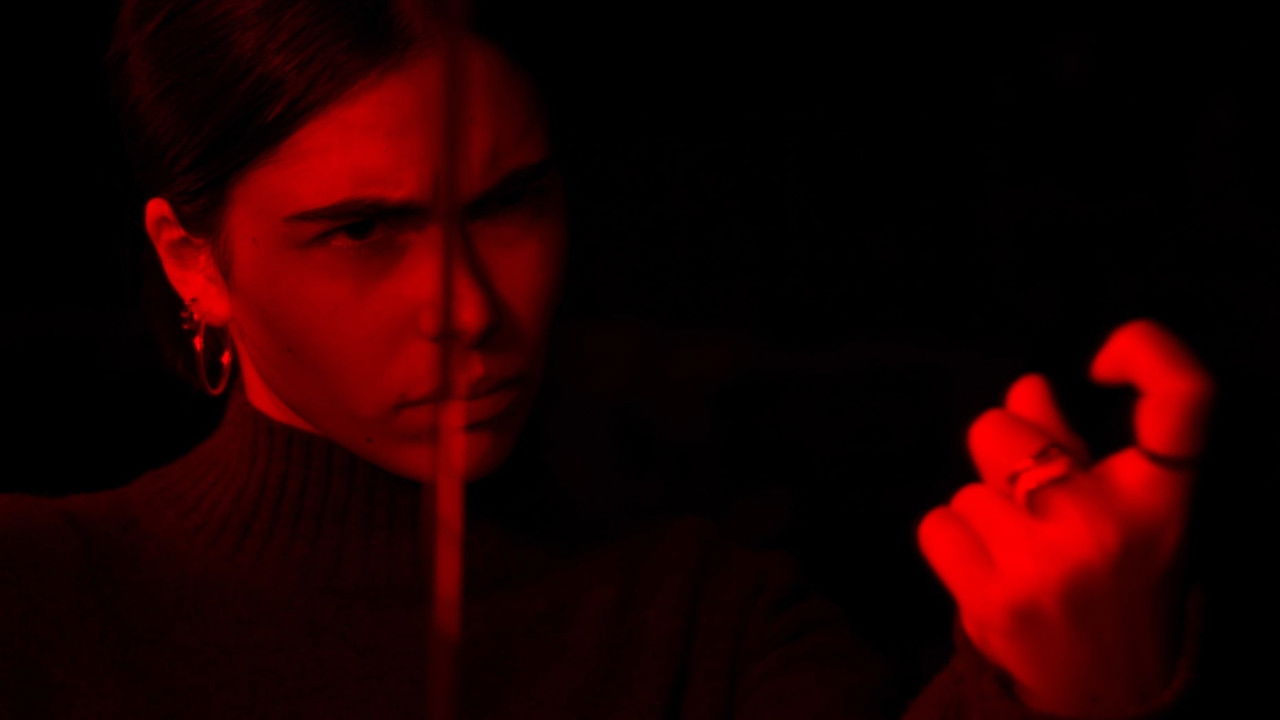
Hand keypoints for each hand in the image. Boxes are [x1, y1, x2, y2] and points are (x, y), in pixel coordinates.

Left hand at [916, 319, 1212, 717]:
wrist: (1107, 695)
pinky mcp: (995, 602)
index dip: (1147, 351)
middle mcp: (1110, 525)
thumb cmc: (1111, 580)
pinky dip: (954, 545)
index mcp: (1160, 498)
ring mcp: (1049, 566)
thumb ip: (1071, 442)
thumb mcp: (1119, 512)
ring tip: (1022, 557)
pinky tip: (991, 574)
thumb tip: (1025, 385)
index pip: (1185, 396)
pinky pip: (937, 525)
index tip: (1102, 360)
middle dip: (1001, 455)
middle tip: (1033, 501)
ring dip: (982, 514)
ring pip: (965, 488)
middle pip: (998, 427)